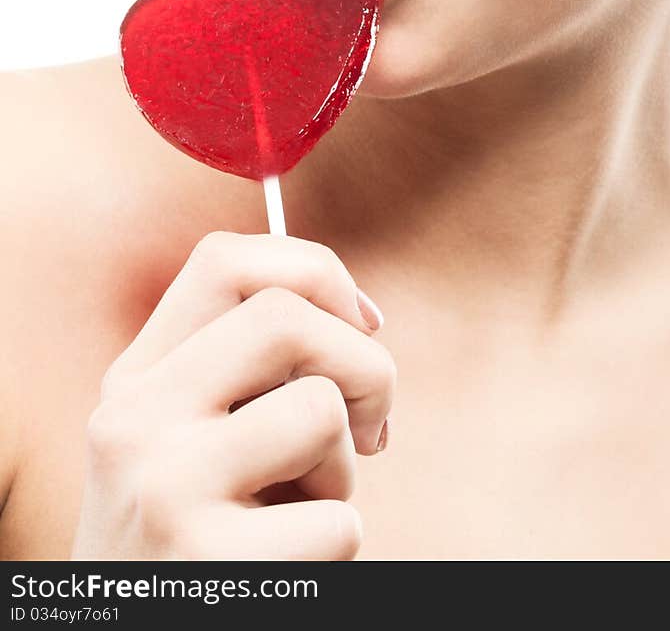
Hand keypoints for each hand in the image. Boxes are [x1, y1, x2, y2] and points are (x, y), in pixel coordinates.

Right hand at [69, 231, 393, 559]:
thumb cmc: (195, 540)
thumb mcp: (186, 442)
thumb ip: (242, 371)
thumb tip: (361, 317)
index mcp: (134, 380)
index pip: (224, 260)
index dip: (317, 272)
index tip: (362, 323)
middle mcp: (133, 421)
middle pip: (287, 315)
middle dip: (364, 364)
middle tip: (373, 426)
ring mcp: (163, 490)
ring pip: (320, 410)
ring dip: (345, 468)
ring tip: (303, 510)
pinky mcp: (208, 565)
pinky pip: (338, 519)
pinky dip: (340, 547)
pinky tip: (289, 571)